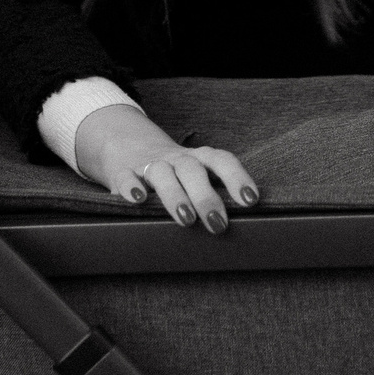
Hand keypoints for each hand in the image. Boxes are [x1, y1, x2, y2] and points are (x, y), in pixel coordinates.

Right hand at [73, 104, 257, 236]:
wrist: (126, 144)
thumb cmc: (173, 173)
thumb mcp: (193, 176)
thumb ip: (212, 196)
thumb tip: (242, 230)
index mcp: (198, 159)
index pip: (221, 161)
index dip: (237, 178)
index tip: (250, 200)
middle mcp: (176, 159)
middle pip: (192, 170)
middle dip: (206, 196)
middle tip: (218, 224)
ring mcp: (149, 165)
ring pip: (162, 173)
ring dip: (175, 195)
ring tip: (186, 219)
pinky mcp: (123, 172)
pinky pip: (126, 177)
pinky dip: (131, 187)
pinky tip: (138, 200)